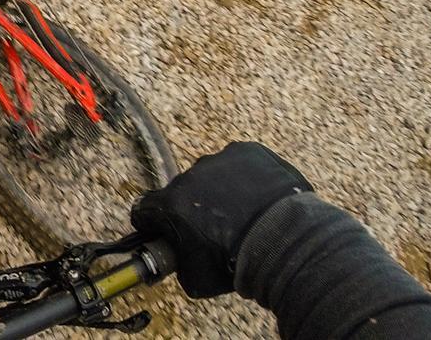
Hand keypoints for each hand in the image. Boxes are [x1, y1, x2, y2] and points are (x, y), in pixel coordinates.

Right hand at [131, 142, 311, 297]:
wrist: (285, 243)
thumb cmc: (239, 263)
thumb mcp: (195, 278)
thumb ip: (178, 262)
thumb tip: (176, 258)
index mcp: (171, 204)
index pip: (145, 209)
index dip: (153, 223)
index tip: (165, 232)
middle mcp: (190, 176)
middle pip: (183, 191)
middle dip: (194, 208)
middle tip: (216, 230)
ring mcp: (220, 160)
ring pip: (212, 176)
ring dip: (221, 192)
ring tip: (245, 215)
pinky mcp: (247, 152)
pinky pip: (241, 163)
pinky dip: (247, 178)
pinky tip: (261, 199)